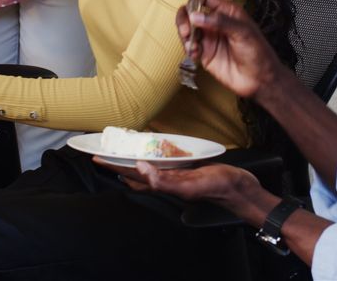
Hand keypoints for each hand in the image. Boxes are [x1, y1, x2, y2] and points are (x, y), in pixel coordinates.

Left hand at [94, 158, 272, 221]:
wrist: (240, 188)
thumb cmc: (217, 187)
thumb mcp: (188, 185)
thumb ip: (163, 180)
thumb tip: (139, 168)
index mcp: (163, 185)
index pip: (131, 174)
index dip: (113, 166)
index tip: (96, 157)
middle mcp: (167, 180)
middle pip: (136, 171)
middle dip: (119, 162)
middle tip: (106, 150)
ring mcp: (176, 174)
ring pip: (149, 166)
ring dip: (135, 158)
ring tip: (123, 149)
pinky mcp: (187, 168)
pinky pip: (165, 160)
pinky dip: (156, 154)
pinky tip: (156, 148)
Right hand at [176, 0, 290, 99]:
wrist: (260, 80)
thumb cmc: (259, 53)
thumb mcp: (243, 32)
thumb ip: (220, 21)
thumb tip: (196, 15)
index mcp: (226, 11)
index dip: (194, 1)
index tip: (193, 13)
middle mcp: (215, 22)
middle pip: (189, 11)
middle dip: (183, 19)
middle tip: (187, 30)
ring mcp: (209, 37)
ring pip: (186, 28)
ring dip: (184, 35)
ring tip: (193, 45)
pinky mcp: (204, 53)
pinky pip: (189, 46)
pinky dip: (188, 49)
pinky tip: (196, 54)